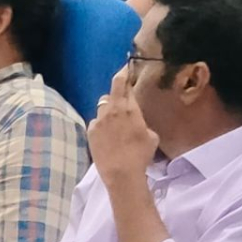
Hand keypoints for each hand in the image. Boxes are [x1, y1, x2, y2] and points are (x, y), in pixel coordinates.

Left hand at [87, 64, 159, 185]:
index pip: (124, 83)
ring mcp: (98, 120)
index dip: (126, 73)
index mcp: (129, 108)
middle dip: (119, 82)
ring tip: (116, 117)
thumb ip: (142, 122)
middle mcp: (112, 110)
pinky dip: (102, 123)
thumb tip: (136, 122)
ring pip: (103, 105)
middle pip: (113, 88)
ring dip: (110, 107)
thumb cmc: (141, 154)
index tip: (127, 68)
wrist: (121, 172)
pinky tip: (108, 134)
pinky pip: (97, 121)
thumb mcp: (151, 136)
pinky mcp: (90, 130)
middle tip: (124, 83)